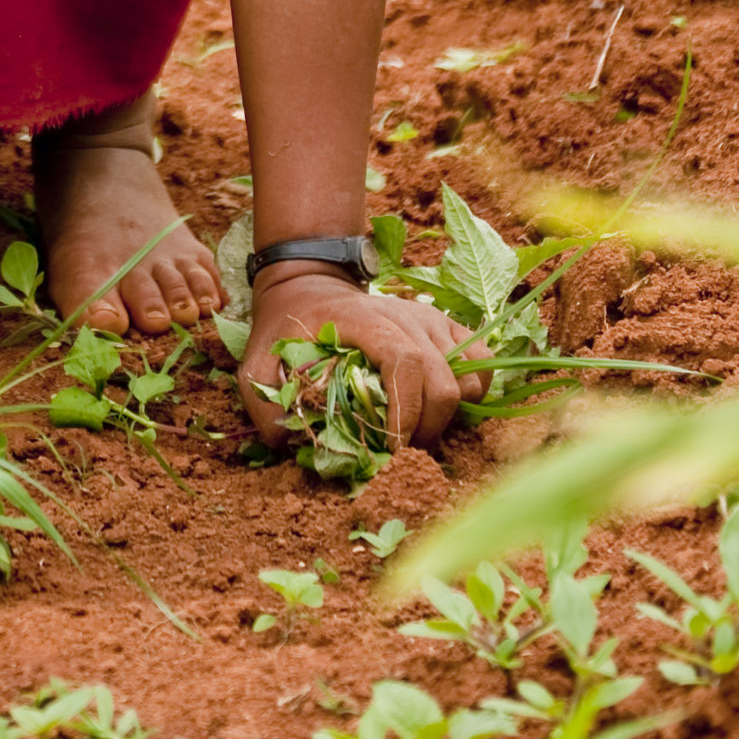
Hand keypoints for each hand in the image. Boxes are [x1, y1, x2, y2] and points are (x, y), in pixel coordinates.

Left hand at [238, 266, 491, 452]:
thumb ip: (264, 403)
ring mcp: (429, 318)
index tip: (392, 449)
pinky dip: (472, 390)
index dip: (406, 412)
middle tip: (401, 452)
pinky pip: (480, 361)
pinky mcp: (444, 325)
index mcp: (363, 321)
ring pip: (466, 374)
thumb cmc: (288, 327)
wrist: (309, 285)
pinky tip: (442, 407)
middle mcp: (404, 316)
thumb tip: (289, 445)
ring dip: (449, 414)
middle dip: (427, 427)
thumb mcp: (258, 361)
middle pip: (441, 379)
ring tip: (417, 429)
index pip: (404, 364)